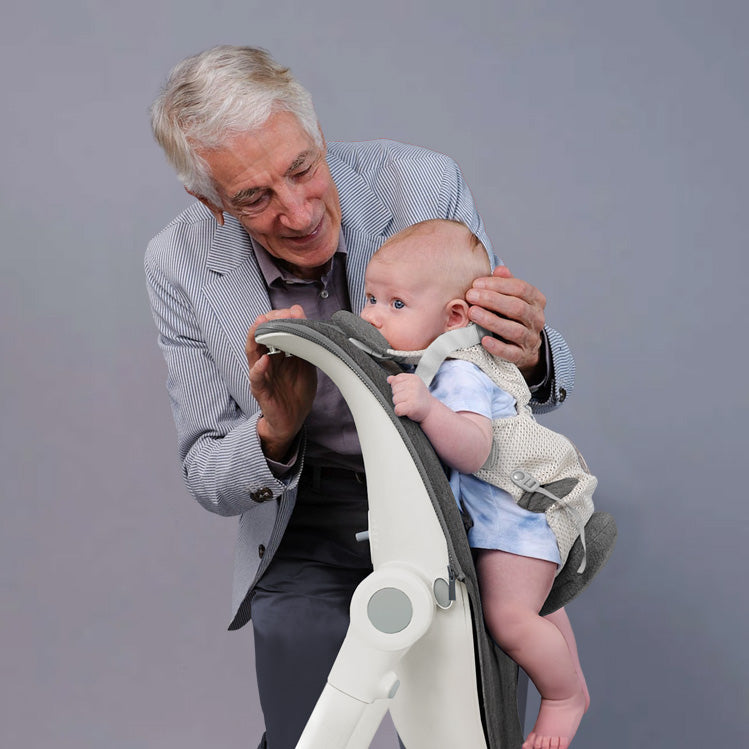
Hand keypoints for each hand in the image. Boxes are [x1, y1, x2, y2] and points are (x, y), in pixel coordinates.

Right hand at [246, 306, 316, 460]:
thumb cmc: (297, 392)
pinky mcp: (260, 390)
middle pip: (261, 336)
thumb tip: (304, 319)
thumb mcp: (307, 365)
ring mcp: (262, 374)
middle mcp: (267, 360)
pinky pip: (255, 378)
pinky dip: (259, 368)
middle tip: (279, 314)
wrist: (292, 420)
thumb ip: (305, 345)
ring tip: (262, 324)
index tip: (293, 311)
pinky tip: (264, 360)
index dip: (281, 319)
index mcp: (278, 353)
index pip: (274, 330)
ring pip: (253, 352)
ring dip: (256, 337)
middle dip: (269, 322)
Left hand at [387, 373, 433, 421]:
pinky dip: (399, 412)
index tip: (406, 392)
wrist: (431, 410)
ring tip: (408, 404)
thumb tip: (389, 378)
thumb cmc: (420, 398)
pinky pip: (397, 409)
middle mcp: (414, 385)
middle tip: (408, 399)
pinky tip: (406, 411)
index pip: (395, 380)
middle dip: (398, 396)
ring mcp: (413, 395)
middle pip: (394, 390)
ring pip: (395, 399)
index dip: (398, 388)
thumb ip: (400, 381)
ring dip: (399, 404)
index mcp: (413, 378)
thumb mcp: (412, 386)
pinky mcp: (412, 406)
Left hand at [465, 265, 545, 380]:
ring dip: (492, 321)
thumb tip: (500, 269)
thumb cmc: (513, 316)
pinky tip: (484, 340)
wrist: (525, 347)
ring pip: (514, 330)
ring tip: (473, 313)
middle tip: (470, 296)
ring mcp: (530, 339)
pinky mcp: (522, 356)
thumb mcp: (512, 297)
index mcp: (536, 301)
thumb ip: (506, 283)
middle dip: (492, 300)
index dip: (498, 285)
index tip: (476, 283)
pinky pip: (511, 353)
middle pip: (517, 308)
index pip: (521, 288)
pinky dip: (497, 347)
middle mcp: (536, 319)